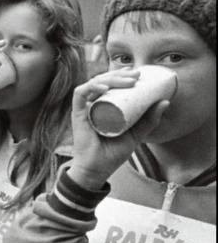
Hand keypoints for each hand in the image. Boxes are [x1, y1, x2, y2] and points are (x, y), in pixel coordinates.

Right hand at [67, 69, 168, 189]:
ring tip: (128, 81)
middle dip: (120, 74)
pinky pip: (80, 94)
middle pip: (103, 81)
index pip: (109, 85)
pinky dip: (91, 87)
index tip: (138, 73)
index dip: (121, 75)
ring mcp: (84, 109)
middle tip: (137, 75)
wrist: (98, 169)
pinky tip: (104, 88)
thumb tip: (165, 101)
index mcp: (104, 107)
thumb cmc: (113, 153)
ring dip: (110, 78)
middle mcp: (93, 105)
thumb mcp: (136, 134)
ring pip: (93, 84)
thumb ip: (149, 120)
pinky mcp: (77, 114)